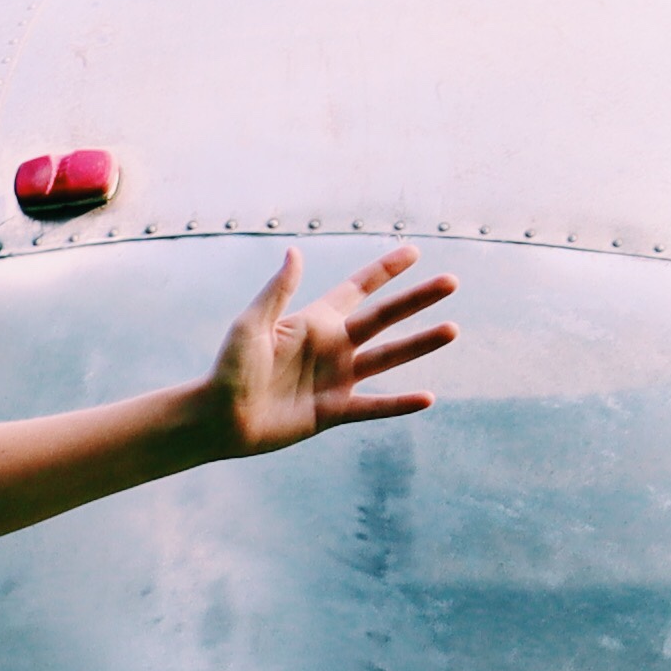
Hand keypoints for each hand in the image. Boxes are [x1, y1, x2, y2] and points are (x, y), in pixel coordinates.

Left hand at [210, 246, 458, 453]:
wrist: (218, 419)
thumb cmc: (228, 369)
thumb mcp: (250, 325)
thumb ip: (277, 292)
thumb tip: (294, 252)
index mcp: (314, 321)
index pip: (358, 288)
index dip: (384, 270)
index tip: (413, 251)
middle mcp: (332, 347)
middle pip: (384, 317)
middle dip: (417, 298)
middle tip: (452, 281)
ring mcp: (336, 379)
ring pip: (387, 357)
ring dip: (419, 344)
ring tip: (452, 329)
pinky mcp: (333, 412)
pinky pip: (373, 407)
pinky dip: (398, 405)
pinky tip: (427, 398)